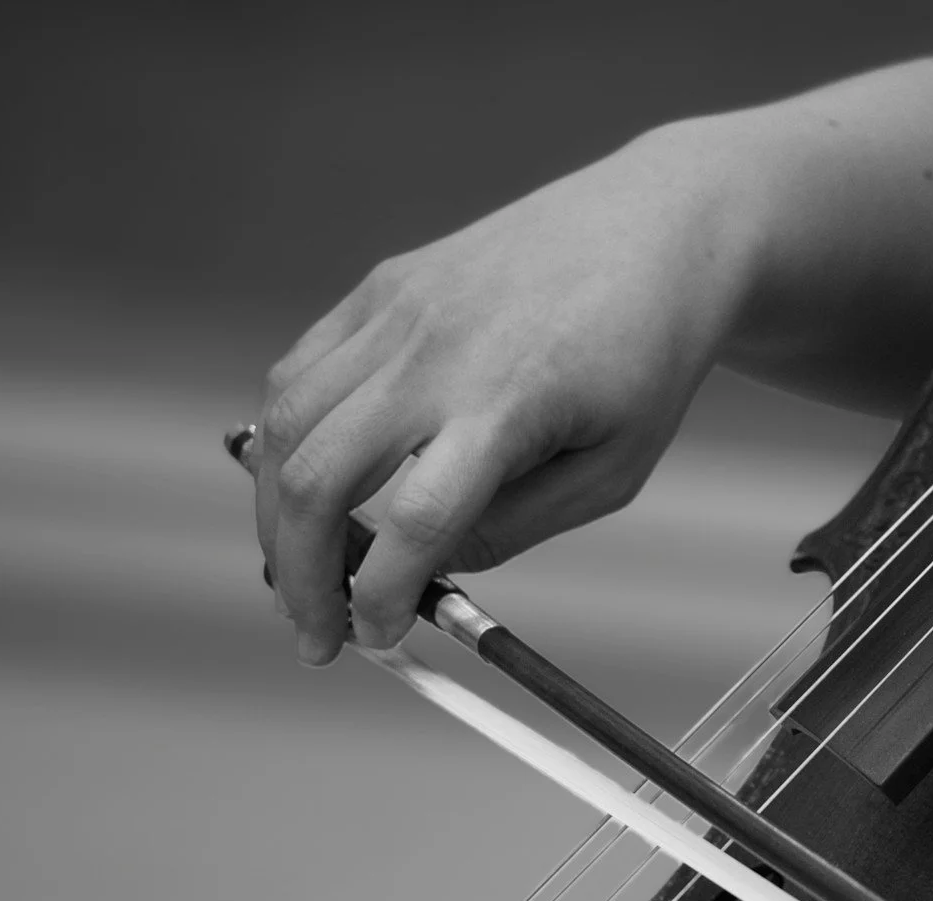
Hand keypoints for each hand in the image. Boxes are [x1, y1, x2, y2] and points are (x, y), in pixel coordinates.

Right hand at [253, 130, 749, 664]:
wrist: (656, 230)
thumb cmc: (644, 358)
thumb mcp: (609, 474)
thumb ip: (514, 528)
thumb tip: (422, 570)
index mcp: (507, 404)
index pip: (412, 521)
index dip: (378, 596)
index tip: (375, 638)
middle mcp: (436, 352)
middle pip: (318, 474)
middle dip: (299, 572)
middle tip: (313, 633)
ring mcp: (398, 310)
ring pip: (288, 423)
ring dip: (276, 513)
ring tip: (299, 570)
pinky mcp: (382, 287)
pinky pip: (301, 371)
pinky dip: (285, 440)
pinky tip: (306, 487)